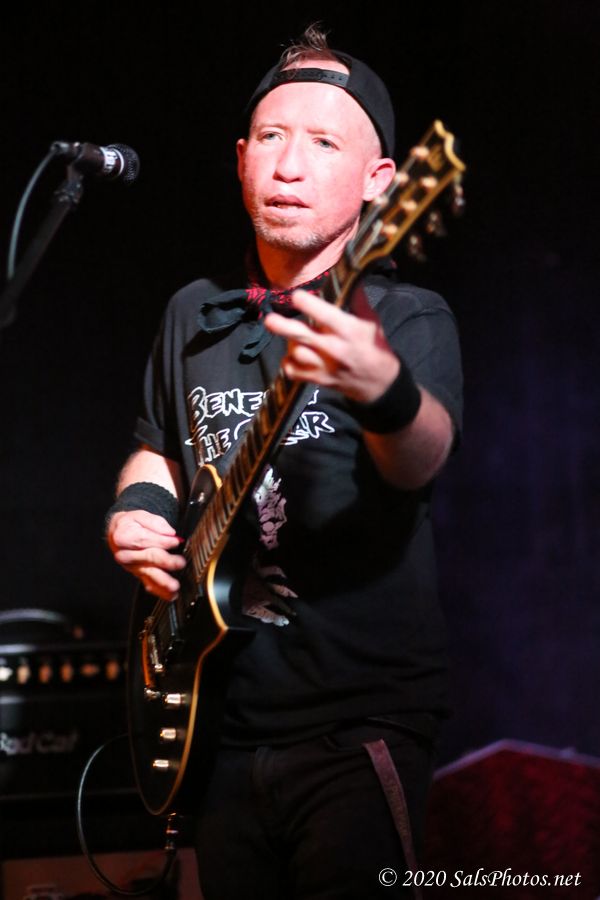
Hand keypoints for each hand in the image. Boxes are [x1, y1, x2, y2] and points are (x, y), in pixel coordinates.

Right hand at [107, 509, 185, 600]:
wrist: (118, 534)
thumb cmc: (131, 524)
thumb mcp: (141, 516)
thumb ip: (156, 523)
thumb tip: (170, 533)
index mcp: (124, 537)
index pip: (146, 540)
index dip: (163, 541)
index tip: (176, 541)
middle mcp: (126, 555)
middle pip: (149, 557)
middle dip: (166, 561)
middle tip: (180, 562)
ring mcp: (132, 567)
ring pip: (149, 574)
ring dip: (163, 581)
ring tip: (174, 586)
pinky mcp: (138, 574)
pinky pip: (149, 584)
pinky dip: (160, 590)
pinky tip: (171, 595)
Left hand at [264, 289, 398, 402]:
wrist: (379, 384)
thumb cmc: (375, 347)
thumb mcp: (371, 321)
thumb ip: (357, 299)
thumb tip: (346, 274)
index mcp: (349, 331)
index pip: (326, 316)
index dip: (308, 304)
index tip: (296, 295)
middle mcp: (335, 349)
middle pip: (302, 336)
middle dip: (283, 327)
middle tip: (269, 319)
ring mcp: (325, 367)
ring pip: (296, 353)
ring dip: (289, 342)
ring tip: (292, 336)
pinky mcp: (318, 380)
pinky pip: (293, 372)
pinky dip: (288, 363)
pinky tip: (293, 355)